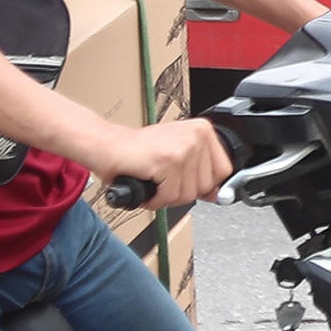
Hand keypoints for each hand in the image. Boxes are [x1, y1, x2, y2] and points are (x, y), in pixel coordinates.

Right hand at [94, 116, 233, 209]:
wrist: (107, 146)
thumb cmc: (139, 151)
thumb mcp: (178, 156)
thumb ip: (201, 172)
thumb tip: (219, 194)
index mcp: (202, 130)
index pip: (223, 170)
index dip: (204, 184)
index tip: (187, 182)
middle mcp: (196, 135)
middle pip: (205, 186)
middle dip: (182, 192)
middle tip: (164, 182)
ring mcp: (183, 148)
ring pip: (188, 194)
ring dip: (167, 197)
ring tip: (155, 183)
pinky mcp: (167, 161)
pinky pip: (170, 196)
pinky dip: (155, 199)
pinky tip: (148, 186)